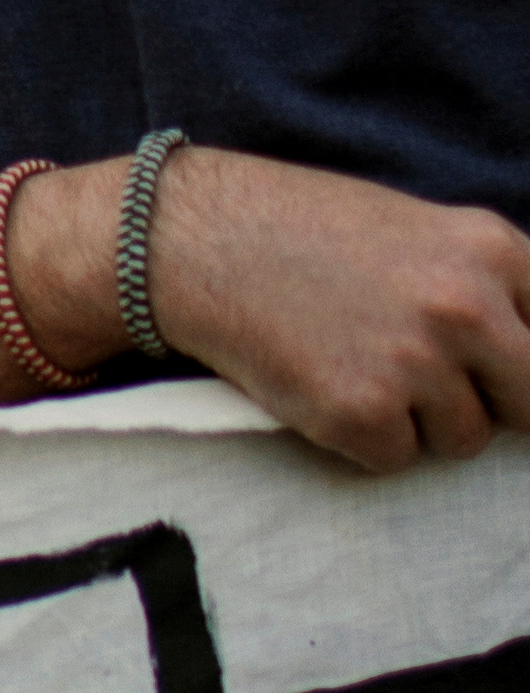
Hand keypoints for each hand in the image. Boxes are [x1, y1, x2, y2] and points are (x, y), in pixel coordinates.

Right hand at [37, 148, 529, 471]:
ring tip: (363, 380)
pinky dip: (362, 442)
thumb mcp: (422, 233)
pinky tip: (324, 394)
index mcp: (493, 250)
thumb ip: (486, 282)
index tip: (499, 381)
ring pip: (464, 439)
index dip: (524, 366)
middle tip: (442, 395)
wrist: (197, 243)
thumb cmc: (303, 234)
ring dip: (421, 426)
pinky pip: (394, 459)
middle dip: (495, 405)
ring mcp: (414, 363)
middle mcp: (467, 307)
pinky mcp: (358, 412)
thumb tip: (521, 360)